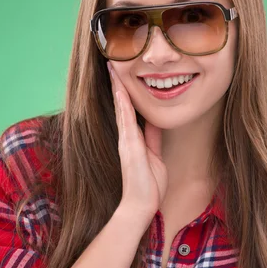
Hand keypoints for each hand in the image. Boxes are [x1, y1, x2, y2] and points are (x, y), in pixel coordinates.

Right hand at [107, 62, 167, 219]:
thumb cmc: (149, 185)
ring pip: (121, 108)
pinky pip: (126, 121)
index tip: (122, 74)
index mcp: (133, 139)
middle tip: (112, 62)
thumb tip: (154, 122)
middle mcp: (126, 137)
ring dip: (117, 88)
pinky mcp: (129, 147)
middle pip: (121, 105)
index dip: (125, 91)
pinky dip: (123, 105)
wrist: (140, 205)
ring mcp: (126, 141)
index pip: (129, 109)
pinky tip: (120, 90)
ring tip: (113, 68)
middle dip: (117, 84)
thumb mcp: (155, 155)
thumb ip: (152, 139)